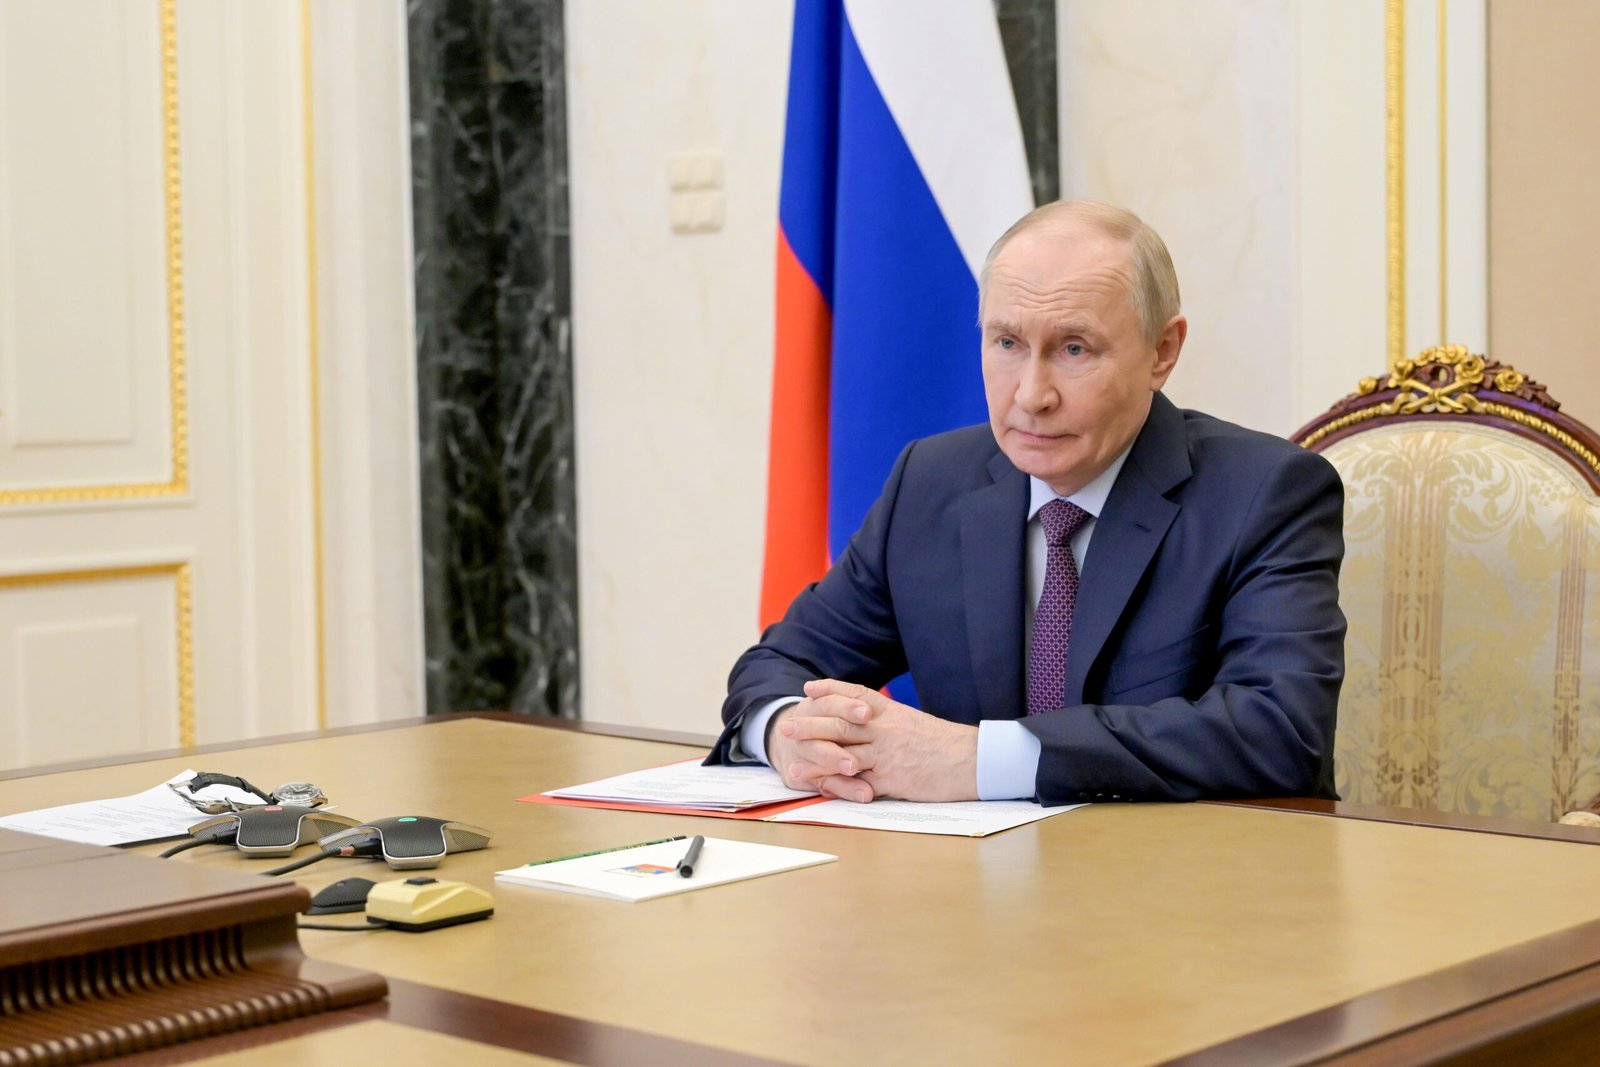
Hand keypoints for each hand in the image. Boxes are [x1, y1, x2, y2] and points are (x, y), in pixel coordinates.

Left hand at [783, 679, 979, 802]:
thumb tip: (868, 721)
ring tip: (792, 762)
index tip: (808, 688)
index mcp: (893, 713)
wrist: (974, 761)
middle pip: (841, 724)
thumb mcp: (915, 723)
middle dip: (810, 724)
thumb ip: (890, 722)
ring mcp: (888, 755)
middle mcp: (886, 729)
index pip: (856, 695)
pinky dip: (837, 785)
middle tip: (786, 725)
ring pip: (844, 753)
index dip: (830, 690)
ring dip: (815, 758)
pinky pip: (858, 783)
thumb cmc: (947, 745)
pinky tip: (820, 787)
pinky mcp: (893, 780)